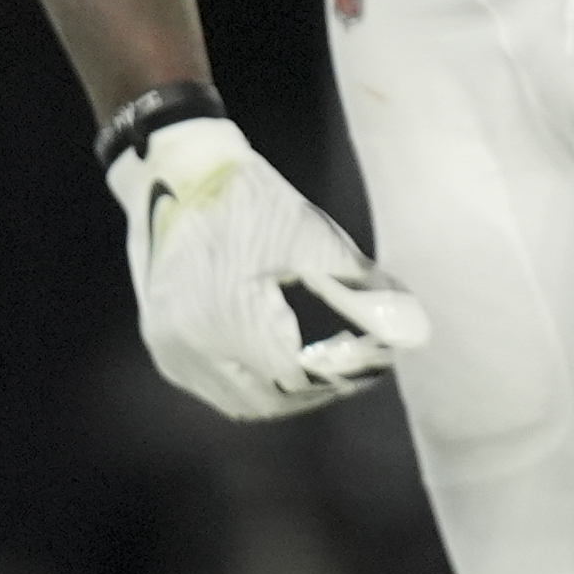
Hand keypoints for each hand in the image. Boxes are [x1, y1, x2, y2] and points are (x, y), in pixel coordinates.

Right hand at [106, 116, 427, 420]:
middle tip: (353, 366)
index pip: (295, 379)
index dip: (341, 376)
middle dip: (316, 389)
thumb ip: (361, 291)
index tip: (376, 363)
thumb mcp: (315, 241)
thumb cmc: (253, 201)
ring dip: (283, 392)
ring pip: (237, 400)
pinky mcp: (162, 343)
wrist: (180, 173)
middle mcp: (190, 345)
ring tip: (323, 364)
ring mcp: (170, 348)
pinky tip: (280, 358)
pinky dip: (249, 383)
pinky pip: (211, 385)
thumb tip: (411, 328)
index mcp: (229, 320)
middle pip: (268, 400)